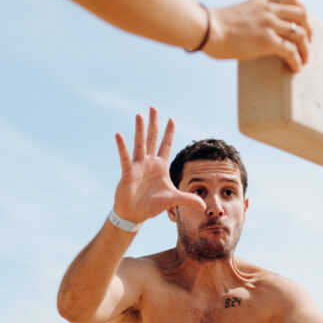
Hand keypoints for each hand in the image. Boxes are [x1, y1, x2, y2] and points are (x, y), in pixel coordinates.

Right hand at [113, 108, 205, 224]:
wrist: (135, 213)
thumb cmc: (151, 205)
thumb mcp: (172, 200)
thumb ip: (188, 199)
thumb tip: (203, 206)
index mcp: (161, 166)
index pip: (166, 146)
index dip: (169, 133)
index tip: (172, 119)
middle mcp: (149, 163)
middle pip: (153, 139)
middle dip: (154, 124)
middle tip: (153, 108)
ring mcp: (138, 166)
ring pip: (140, 144)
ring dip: (140, 130)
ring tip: (139, 115)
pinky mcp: (128, 172)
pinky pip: (126, 158)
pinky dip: (122, 147)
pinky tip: (119, 135)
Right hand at [205, 0, 310, 71]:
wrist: (209, 29)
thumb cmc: (217, 26)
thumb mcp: (240, 12)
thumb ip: (254, 15)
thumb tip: (258, 28)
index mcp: (263, 2)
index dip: (301, 10)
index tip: (302, 22)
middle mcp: (270, 10)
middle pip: (303, 15)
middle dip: (309, 30)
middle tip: (307, 43)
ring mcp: (270, 25)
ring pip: (300, 34)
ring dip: (306, 49)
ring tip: (304, 60)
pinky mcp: (268, 41)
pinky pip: (291, 51)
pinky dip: (297, 60)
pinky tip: (295, 67)